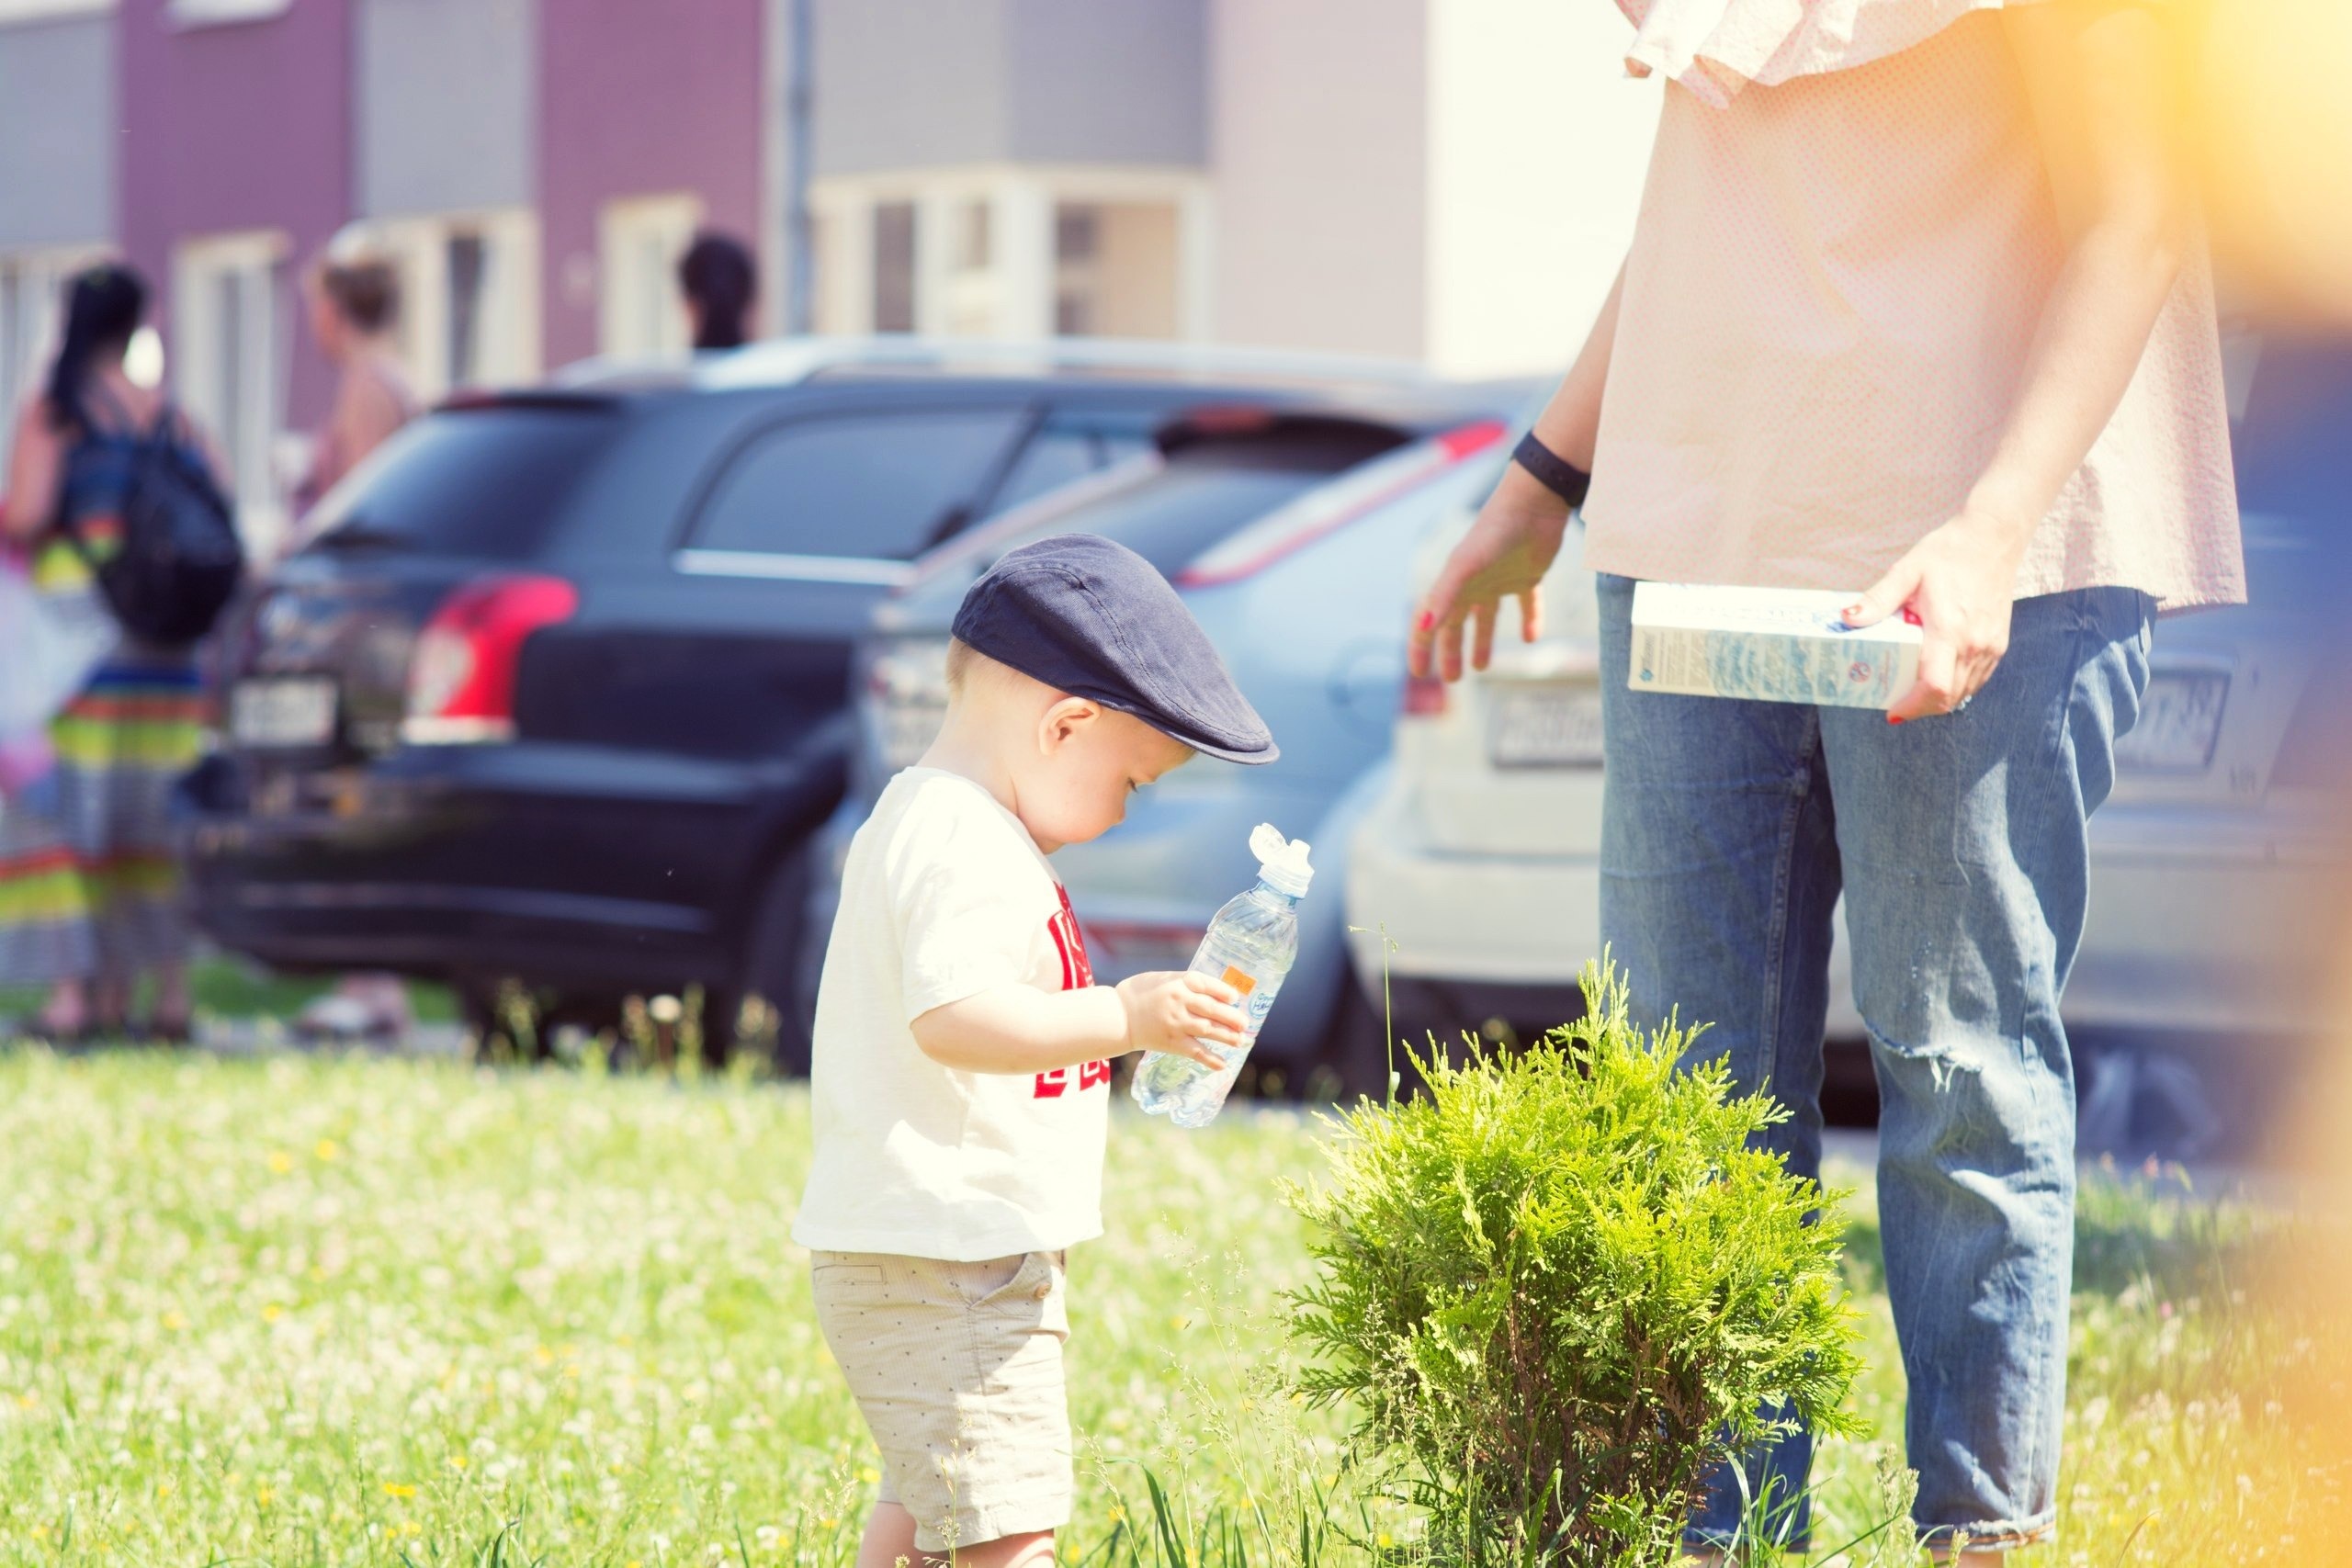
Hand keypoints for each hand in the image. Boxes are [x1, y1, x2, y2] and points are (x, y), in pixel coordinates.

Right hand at [1116, 971, 1245, 1066]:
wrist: (1119, 1016)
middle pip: (1211, 1008)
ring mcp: (1176, 1023)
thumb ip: (1186, 983)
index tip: (1235, 997)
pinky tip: (1223, 1065)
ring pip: (1207, 1029)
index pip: (1205, 984)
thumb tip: (1216, 992)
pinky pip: (1195, 1051)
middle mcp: (1179, 1002)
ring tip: (1241, 1040)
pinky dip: (1210, 1059)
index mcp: (1177, 983)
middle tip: (1245, 1023)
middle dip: (1231, 1016)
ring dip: (1227, 1036)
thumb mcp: (1163, 979)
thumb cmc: (1141, 993)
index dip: (1223, 990)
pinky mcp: (1172, 1042)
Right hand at [1407, 468, 1572, 681]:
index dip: (1421, 647)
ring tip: (1482, 668)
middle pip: (1455, 625)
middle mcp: (1472, 584)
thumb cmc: (1496, 532)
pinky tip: (1531, 638)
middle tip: (1453, 680)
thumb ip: (1445, 594)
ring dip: (1482, 643)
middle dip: (1450, 652)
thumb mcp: (1466, 566)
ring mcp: (1499, 580)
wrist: (1534, 503)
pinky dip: (1529, 621)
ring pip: (1485, 619)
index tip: (1419, 673)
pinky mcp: (1527, 575)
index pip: (1429, 621)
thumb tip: (1425, 625)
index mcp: (1453, 583)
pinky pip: (1526, 604)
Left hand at [1842, 511, 2027, 721]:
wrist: (1992, 539)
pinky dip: (1957, 687)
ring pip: (1965, 692)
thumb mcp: (1907, 572)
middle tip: (1895, 704)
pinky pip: (1977, 680)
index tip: (1891, 710)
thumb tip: (1847, 619)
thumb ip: (1878, 599)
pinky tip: (1937, 678)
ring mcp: (1991, 647)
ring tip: (1912, 694)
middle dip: (1919, 708)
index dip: (1912, 706)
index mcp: (1950, 630)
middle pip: (1948, 698)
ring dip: (1938, 701)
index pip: (1935, 686)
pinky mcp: (1999, 644)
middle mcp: (1975, 644)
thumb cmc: (1949, 553)